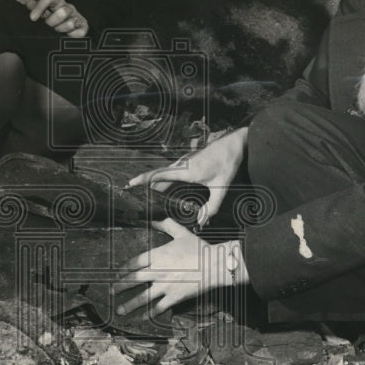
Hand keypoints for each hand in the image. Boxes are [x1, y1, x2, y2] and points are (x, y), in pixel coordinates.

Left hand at [27, 0, 88, 37]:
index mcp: (56, 1)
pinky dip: (73, 35)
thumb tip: (28, 4)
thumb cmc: (52, 17)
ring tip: (57, 30)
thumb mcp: (43, 11)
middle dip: (53, 22)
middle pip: (61, 12)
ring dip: (62, 29)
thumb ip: (35, 6)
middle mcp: (67, 7)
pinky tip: (67, 35)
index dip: (40, 8)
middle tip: (49, 25)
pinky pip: (80, 32)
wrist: (67, 25)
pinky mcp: (83, 25)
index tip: (32, 18)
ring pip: (70, 23)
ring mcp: (76, 16)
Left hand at [111, 219, 245, 316]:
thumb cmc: (199, 248)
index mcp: (158, 255)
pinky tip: (142, 317)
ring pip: (143, 297)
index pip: (134, 262)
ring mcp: (165, 286)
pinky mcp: (174, 297)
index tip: (117, 272)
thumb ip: (166, 224)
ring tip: (119, 310)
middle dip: (120, 286)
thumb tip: (153, 218)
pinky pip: (158, 307)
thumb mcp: (182, 233)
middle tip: (112, 291)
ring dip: (129, 304)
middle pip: (134, 279)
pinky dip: (149, 314)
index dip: (124, 268)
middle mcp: (158, 271)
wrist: (214, 265)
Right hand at [127, 127, 248, 225]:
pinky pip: (171, 171)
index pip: (158, 175)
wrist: (234, 143)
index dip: (142, 179)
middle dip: (145, 184)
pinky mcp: (189, 160)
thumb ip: (211, 206)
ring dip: (155, 182)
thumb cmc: (227, 162)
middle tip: (133, 195)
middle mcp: (182, 165)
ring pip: (165, 173)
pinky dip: (164, 178)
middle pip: (158, 175)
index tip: (130, 184)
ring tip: (147, 194)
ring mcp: (185, 161)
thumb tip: (201, 221)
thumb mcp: (221, 187)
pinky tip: (166, 187)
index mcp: (186, 171)